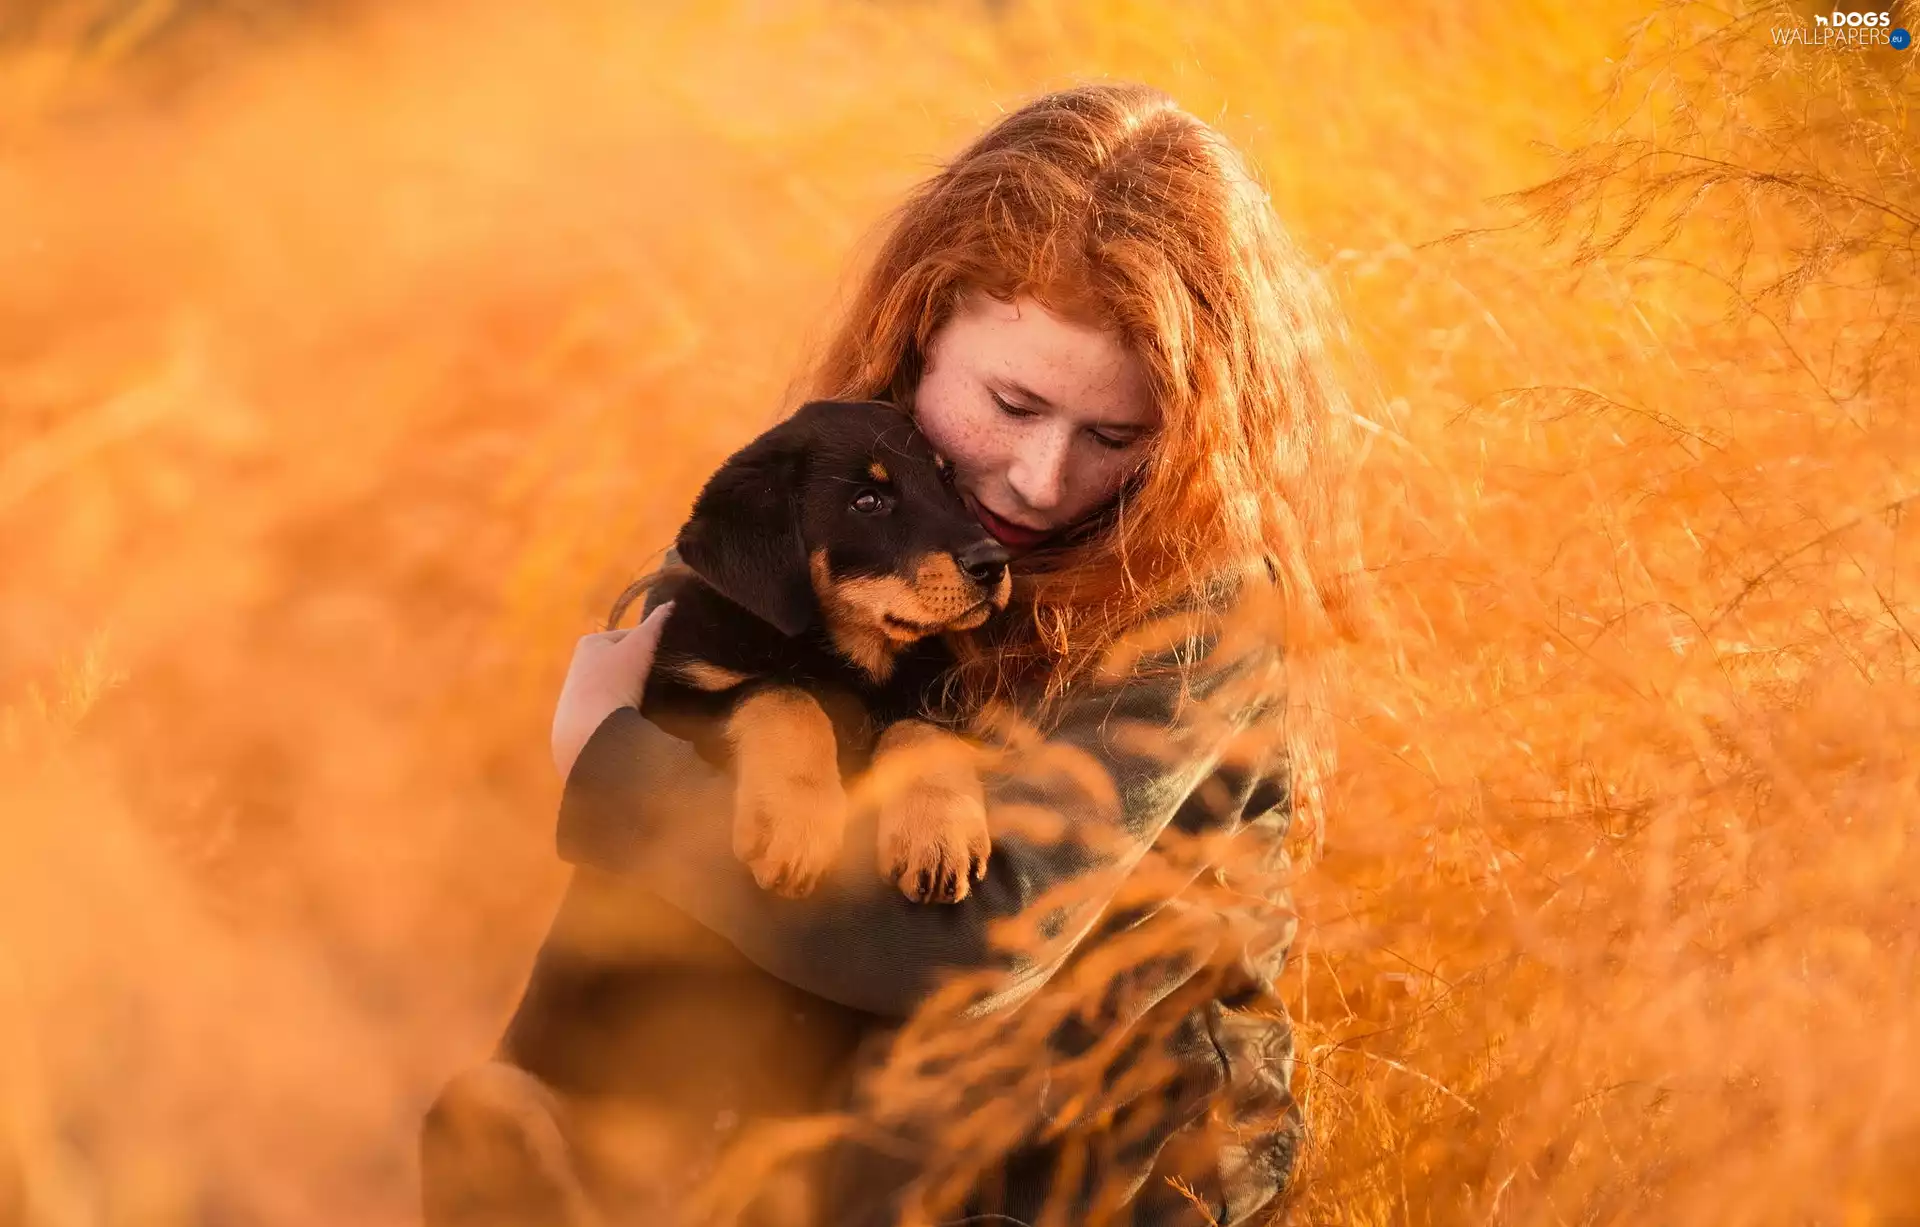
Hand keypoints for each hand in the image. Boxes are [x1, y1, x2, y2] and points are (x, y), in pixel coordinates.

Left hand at [551, 601, 674, 780]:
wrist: (591, 731)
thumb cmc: (614, 680)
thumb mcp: (639, 646)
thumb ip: (656, 624)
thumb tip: (672, 604)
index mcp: (590, 643)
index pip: (629, 636)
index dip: (652, 644)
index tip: (670, 656)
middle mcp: (579, 665)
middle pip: (623, 662)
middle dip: (642, 670)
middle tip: (664, 680)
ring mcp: (578, 695)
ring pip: (619, 687)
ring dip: (635, 693)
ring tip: (653, 702)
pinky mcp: (582, 721)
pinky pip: (613, 710)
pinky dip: (625, 712)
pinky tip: (636, 719)